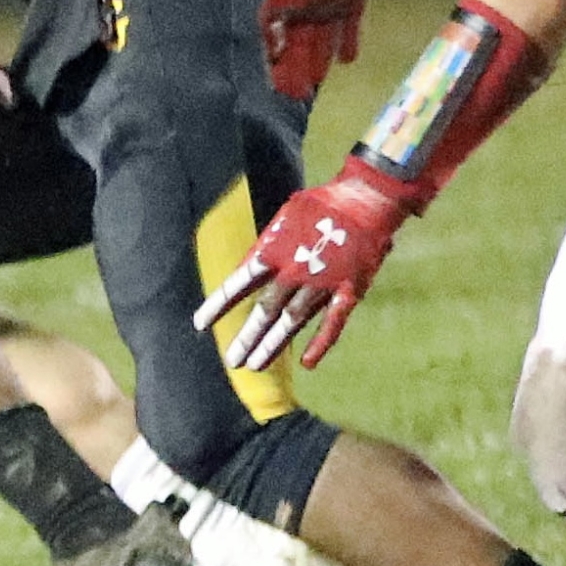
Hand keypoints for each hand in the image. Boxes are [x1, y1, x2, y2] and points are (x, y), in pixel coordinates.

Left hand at [192, 159, 408, 369]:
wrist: (365, 199)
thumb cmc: (322, 203)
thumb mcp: (285, 216)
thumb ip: (269, 244)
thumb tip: (252, 263)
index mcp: (273, 250)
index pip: (237, 284)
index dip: (218, 306)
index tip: (200, 325)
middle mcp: (293, 271)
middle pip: (264, 310)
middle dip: (247, 337)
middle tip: (232, 360)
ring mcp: (322, 283)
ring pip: (292, 321)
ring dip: (273, 345)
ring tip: (255, 366)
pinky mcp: (350, 290)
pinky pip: (333, 323)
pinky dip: (320, 343)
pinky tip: (307, 363)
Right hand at [260, 0, 381, 100]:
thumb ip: (279, 20)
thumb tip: (273, 47)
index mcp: (285, 2)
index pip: (274, 36)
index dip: (274, 58)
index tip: (273, 81)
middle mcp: (304, 7)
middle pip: (298, 43)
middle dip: (294, 66)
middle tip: (293, 92)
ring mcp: (328, 6)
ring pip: (321, 39)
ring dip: (317, 60)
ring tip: (315, 82)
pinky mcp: (352, 3)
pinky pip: (348, 28)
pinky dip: (347, 43)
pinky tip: (347, 61)